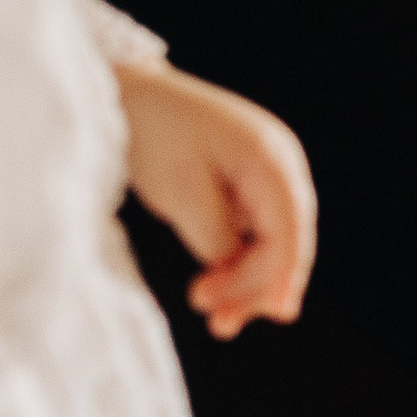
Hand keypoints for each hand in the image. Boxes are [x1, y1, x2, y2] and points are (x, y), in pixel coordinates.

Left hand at [117, 61, 316, 338]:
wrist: (126, 92)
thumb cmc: (150, 131)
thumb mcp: (179, 190)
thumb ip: (213, 236)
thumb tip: (231, 269)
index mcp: (271, 156)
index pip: (290, 228)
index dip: (278, 276)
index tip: (262, 311)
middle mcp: (281, 163)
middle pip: (288, 238)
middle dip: (258, 285)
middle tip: (221, 324)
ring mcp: (267, 172)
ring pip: (274, 239)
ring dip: (247, 280)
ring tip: (215, 315)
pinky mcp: (247, 182)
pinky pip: (255, 230)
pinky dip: (238, 261)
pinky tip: (217, 286)